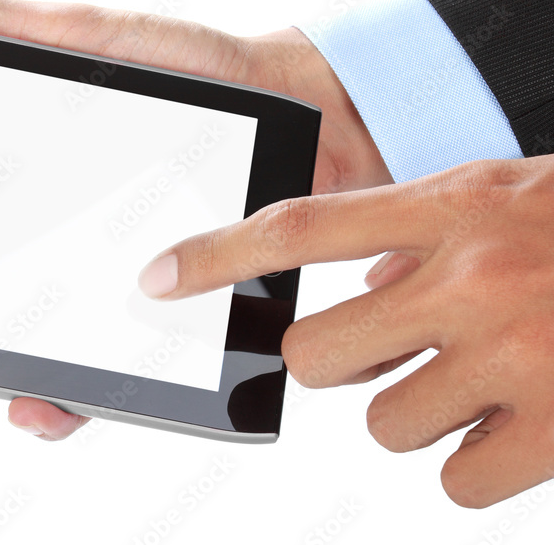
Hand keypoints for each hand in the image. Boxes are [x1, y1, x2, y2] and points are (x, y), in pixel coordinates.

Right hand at [0, 0, 391, 439]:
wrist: (303, 115)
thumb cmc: (197, 76)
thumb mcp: (92, 39)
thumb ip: (0, 27)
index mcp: (16, 207)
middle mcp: (43, 266)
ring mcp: (93, 306)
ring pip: (3, 373)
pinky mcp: (151, 337)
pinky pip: (95, 388)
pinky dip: (54, 406)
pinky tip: (35, 401)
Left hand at [137, 155, 553, 507]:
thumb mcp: (496, 196)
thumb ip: (412, 235)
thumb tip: (355, 287)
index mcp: (452, 208)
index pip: (299, 227)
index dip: (217, 255)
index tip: (158, 278)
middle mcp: (472, 279)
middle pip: (318, 354)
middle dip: (337, 361)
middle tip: (389, 345)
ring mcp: (517, 356)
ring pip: (385, 424)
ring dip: (417, 410)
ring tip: (477, 377)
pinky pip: (456, 480)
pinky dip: (475, 460)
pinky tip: (516, 422)